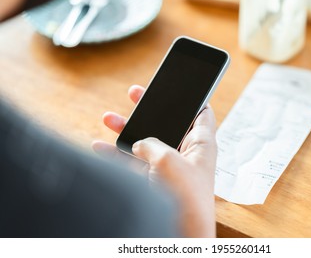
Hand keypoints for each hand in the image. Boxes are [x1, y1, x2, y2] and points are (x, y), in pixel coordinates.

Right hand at [92, 85, 217, 237]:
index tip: (180, 86)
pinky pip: (133, 163)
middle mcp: (186, 153)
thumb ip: (151, 144)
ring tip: (108, 118)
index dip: (192, 98)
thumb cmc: (186, 196)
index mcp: (201, 144)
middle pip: (167, 124)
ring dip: (127, 130)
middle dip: (149, 109)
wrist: (181, 233)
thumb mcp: (168, 159)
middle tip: (135, 93)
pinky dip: (117, 156)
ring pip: (146, 142)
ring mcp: (168, 167)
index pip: (201, 114)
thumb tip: (139, 144)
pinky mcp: (154, 181)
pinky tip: (100, 147)